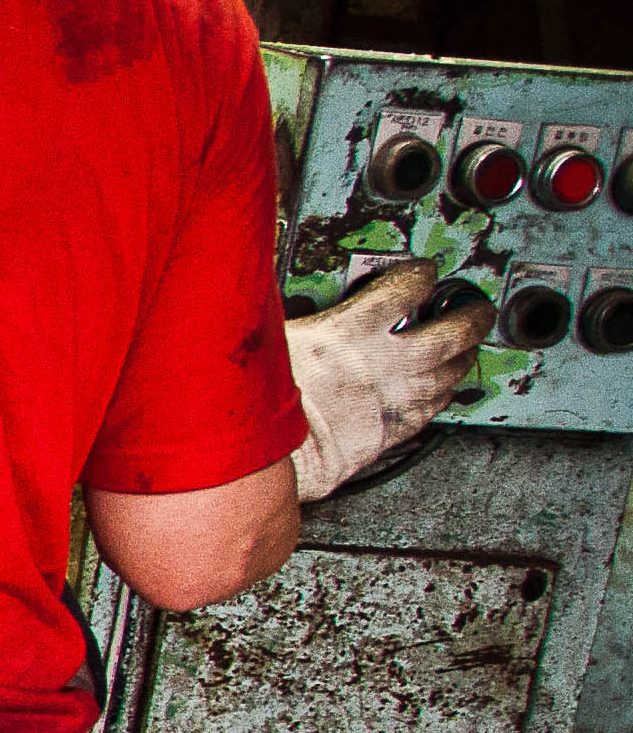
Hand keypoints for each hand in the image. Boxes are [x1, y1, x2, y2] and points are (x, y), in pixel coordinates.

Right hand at [288, 260, 491, 500]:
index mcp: (352, 329)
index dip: (420, 275)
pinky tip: (441, 390)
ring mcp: (396, 398)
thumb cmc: (257, 403)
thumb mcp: (267, 340)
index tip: (423, 272)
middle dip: (469, 316)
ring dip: (462, 358)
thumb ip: (285, 314)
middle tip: (474, 307)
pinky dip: (442, 395)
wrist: (268, 459)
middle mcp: (386, 362)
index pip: (406, 288)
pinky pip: (434, 409)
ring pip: (451, 372)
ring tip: (465, 349)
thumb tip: (269, 295)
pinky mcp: (394, 430)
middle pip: (450, 332)